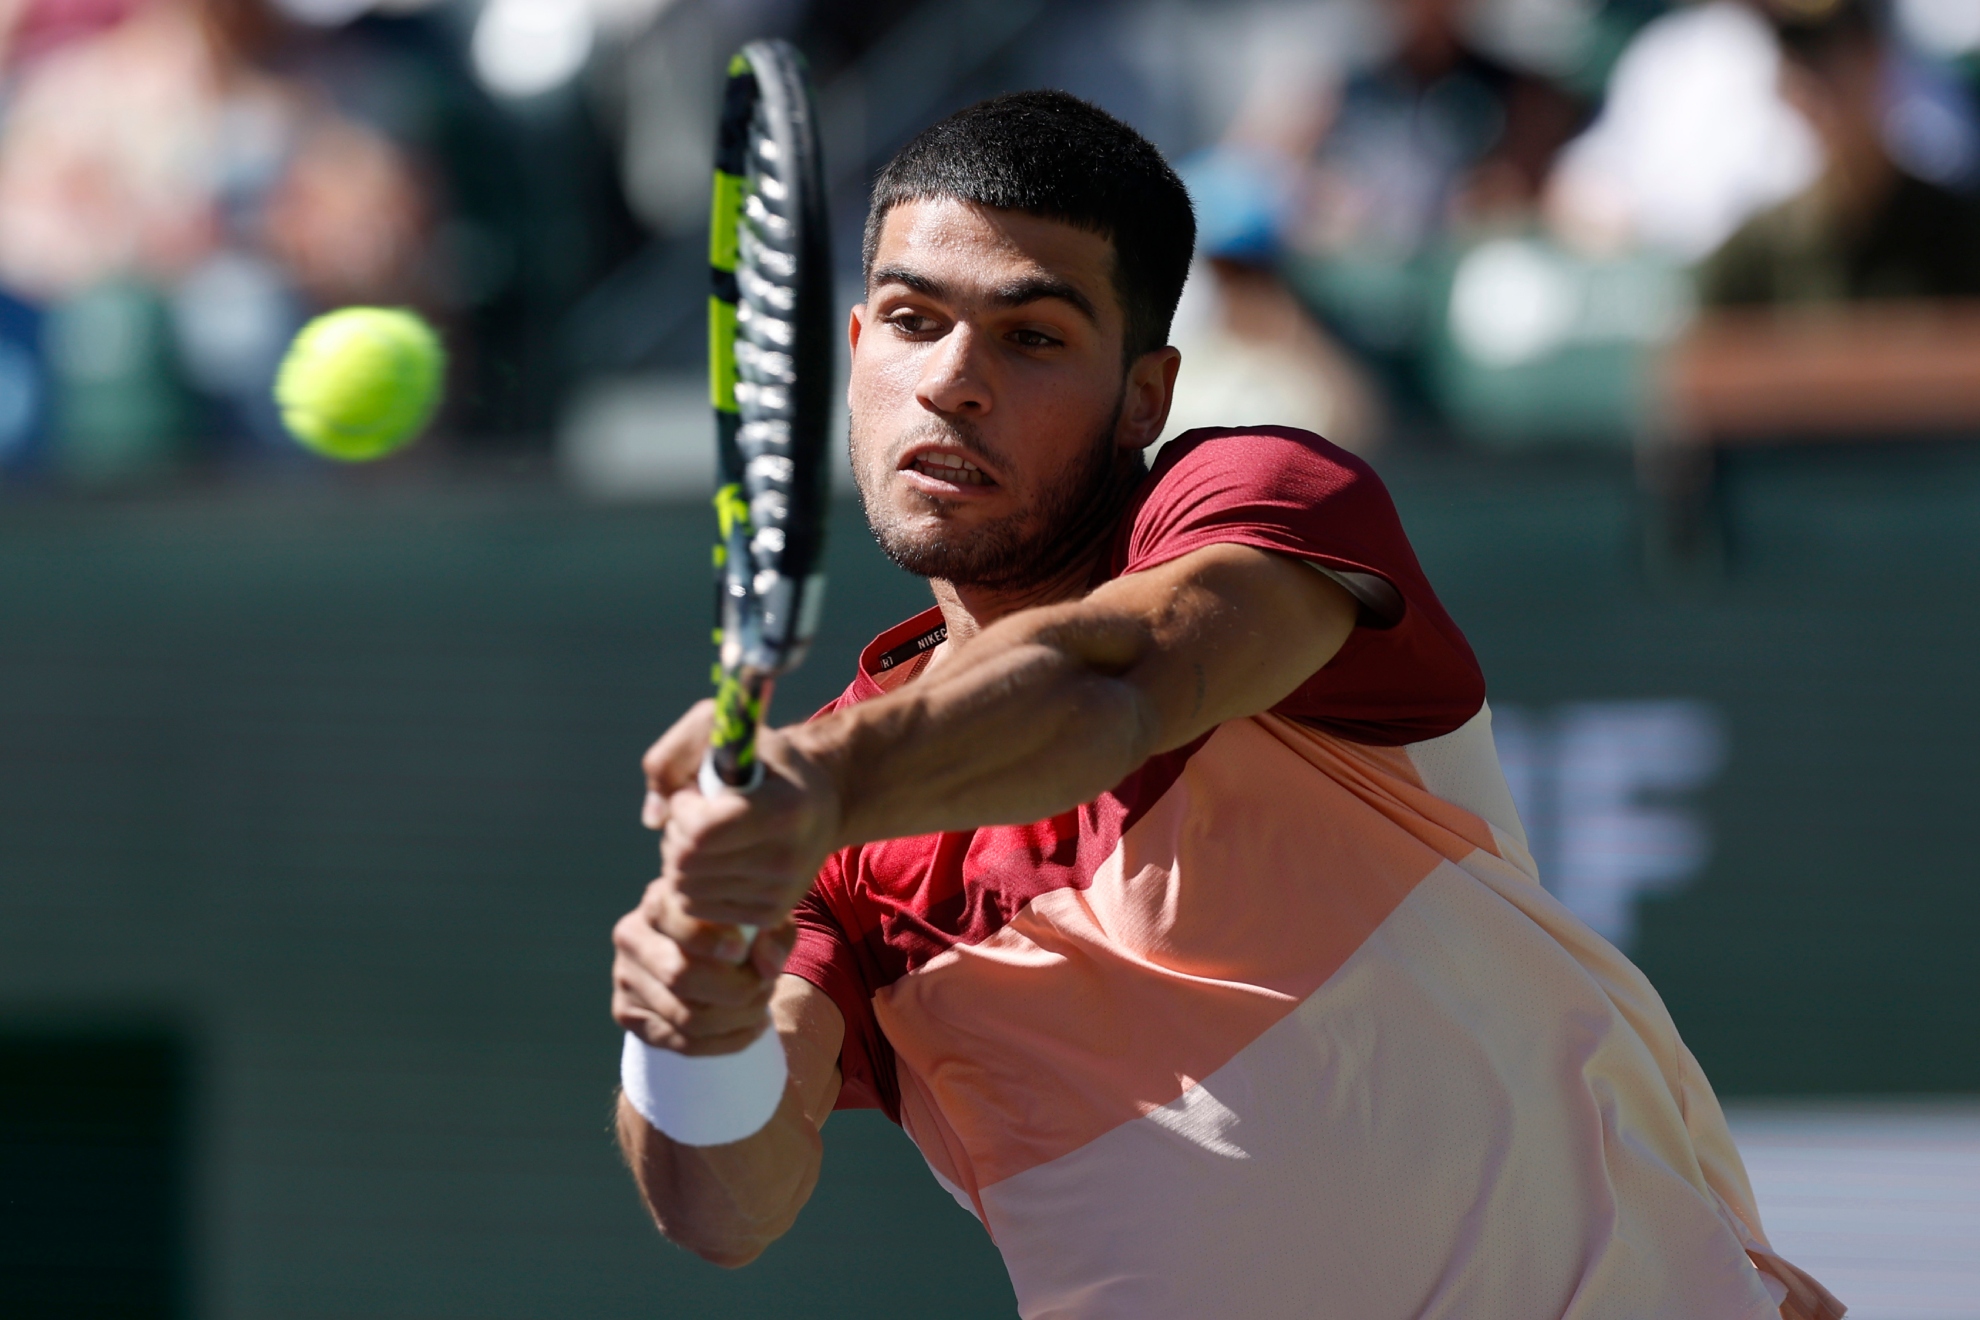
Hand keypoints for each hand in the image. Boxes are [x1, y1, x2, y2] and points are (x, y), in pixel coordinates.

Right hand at [611, 876, 796, 1054]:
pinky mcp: (628, 1014)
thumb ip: (773, 934)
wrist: (701, 953)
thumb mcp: (759, 919)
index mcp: (661, 900)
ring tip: (762, 1005)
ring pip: (687, 1017)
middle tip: (767, 986)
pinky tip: (750, 1025)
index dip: (713, 941)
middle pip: (681, 976)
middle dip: (738, 989)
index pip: (679, 923)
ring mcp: (625, 977)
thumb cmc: (735, 927)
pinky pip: (683, 1043)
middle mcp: (633, 935)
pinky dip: (728, 1041)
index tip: (742, 951)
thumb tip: (768, 968)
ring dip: (739, 1018)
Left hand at [639, 701, 844, 929]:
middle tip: (693, 816)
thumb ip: (672, 757)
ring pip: (685, 889)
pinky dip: (691, 884)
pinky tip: (712, 861)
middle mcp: (787, 857)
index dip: (682, 809)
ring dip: (680, 860)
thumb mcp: (721, 733)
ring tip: (705, 837)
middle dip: (675, 834)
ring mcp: (780, 892)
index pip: (701, 831)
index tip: (693, 792)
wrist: (818, 801)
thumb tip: (652, 818)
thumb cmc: (763, 762)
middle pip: (687, 863)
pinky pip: (696, 909)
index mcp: (782, 808)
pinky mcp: (770, 915)